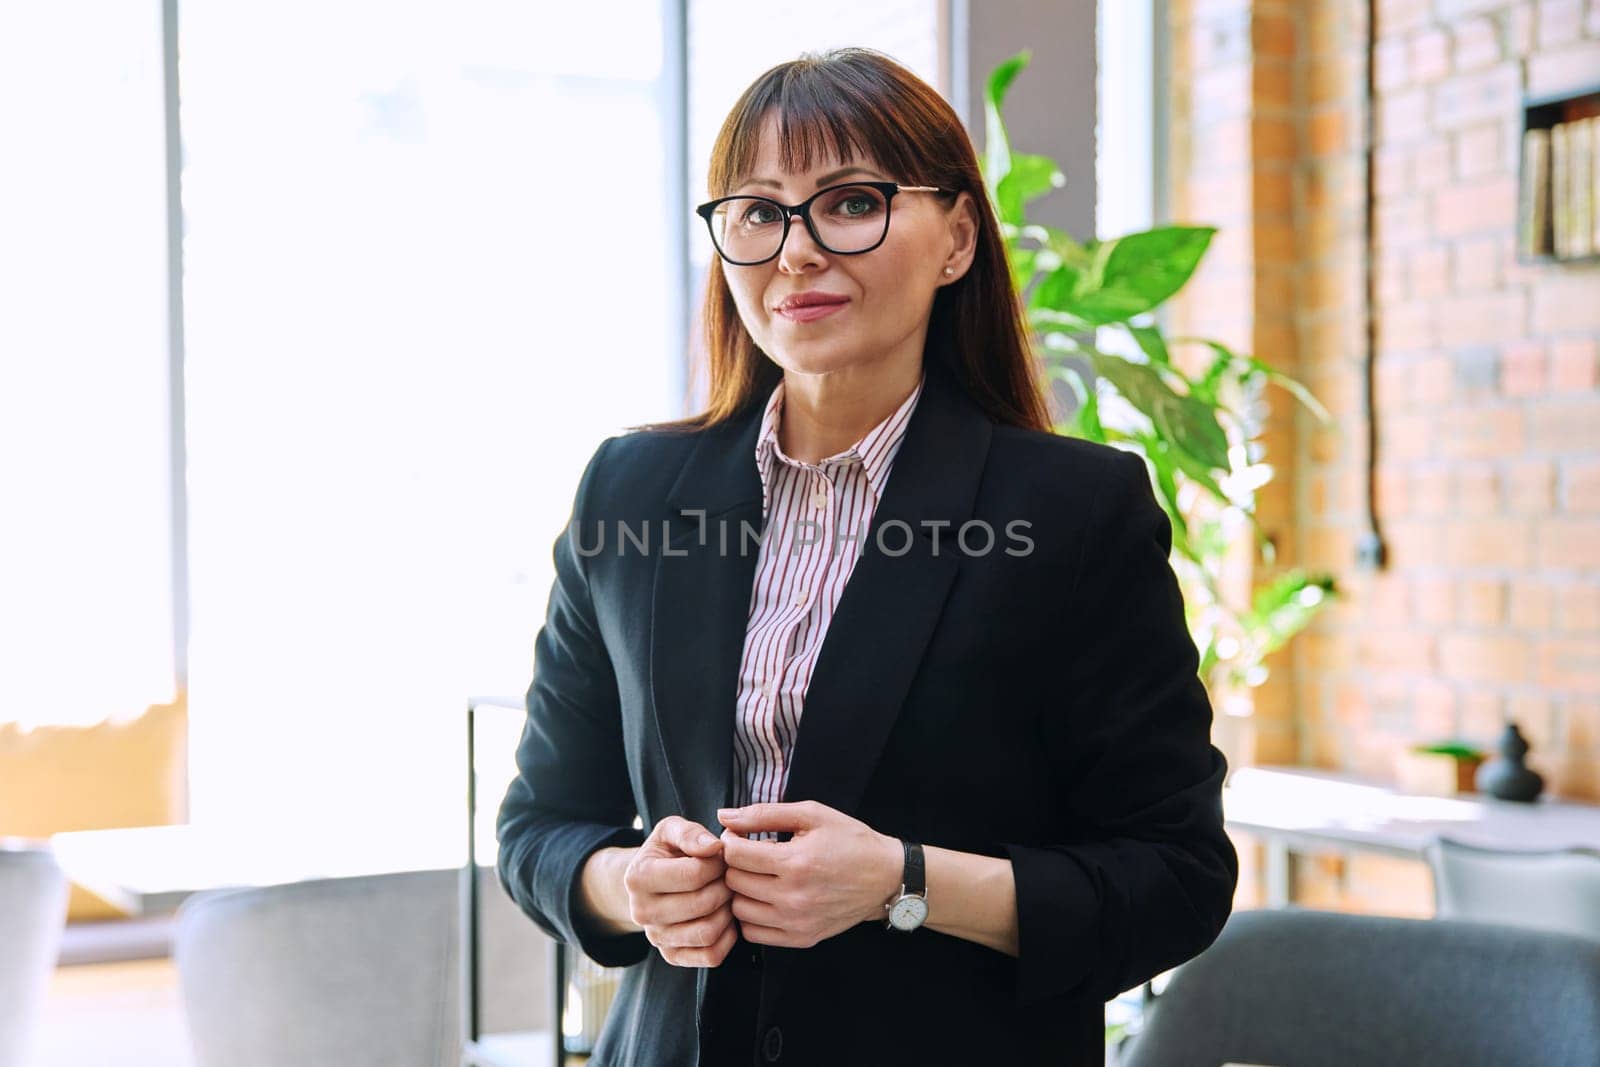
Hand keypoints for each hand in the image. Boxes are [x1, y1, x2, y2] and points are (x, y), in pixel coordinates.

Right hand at [622, 816, 737, 967]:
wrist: (649, 883)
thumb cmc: (665, 853)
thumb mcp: (670, 830)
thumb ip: (690, 833)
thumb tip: (714, 847)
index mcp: (638, 877)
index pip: (694, 874)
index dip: (718, 863)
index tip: (720, 857)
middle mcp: (641, 912)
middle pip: (703, 904)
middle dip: (725, 886)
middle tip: (727, 876)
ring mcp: (656, 938)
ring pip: (707, 932)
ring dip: (727, 912)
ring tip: (725, 895)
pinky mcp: (672, 956)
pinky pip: (710, 955)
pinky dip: (727, 937)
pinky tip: (724, 917)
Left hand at [715, 800, 901, 948]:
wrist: (886, 877)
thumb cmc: (850, 841)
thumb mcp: (812, 815)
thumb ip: (765, 814)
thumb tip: (725, 816)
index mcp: (796, 862)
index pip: (736, 855)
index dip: (731, 841)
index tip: (739, 837)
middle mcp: (794, 897)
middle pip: (734, 882)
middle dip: (735, 865)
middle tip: (749, 856)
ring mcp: (797, 922)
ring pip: (739, 910)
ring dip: (741, 891)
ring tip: (757, 877)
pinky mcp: (801, 938)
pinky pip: (753, 933)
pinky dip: (751, 916)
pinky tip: (764, 899)